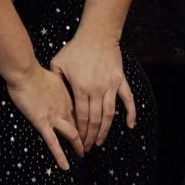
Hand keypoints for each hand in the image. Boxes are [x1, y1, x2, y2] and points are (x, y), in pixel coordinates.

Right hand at [6, 63, 83, 170]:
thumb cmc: (35, 72)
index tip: (90, 130)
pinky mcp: (42, 123)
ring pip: (72, 135)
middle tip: (90, 147)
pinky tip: (65, 166)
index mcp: (68, 97)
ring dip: (78, 146)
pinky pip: (53, 143)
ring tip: (82, 156)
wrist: (25, 72)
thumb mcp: (54, 76)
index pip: (81, 114)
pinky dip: (60, 156)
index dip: (86, 123)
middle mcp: (65, 108)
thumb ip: (59, 84)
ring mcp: (54, 117)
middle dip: (87, 137)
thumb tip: (59, 85)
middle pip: (80, 126)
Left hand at [50, 34, 135, 151]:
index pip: (81, 117)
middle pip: (95, 120)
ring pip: (109, 114)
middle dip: (91, 136)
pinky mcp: (120, 81)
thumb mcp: (58, 63)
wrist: (97, 35)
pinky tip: (130, 125)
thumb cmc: (75, 49)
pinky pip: (127, 99)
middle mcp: (97, 90)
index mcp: (81, 88)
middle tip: (88, 148)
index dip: (80, 132)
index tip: (78, 143)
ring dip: (106, 130)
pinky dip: (131, 113)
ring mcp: (110, 86)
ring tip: (101, 142)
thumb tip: (52, 99)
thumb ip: (55, 81)